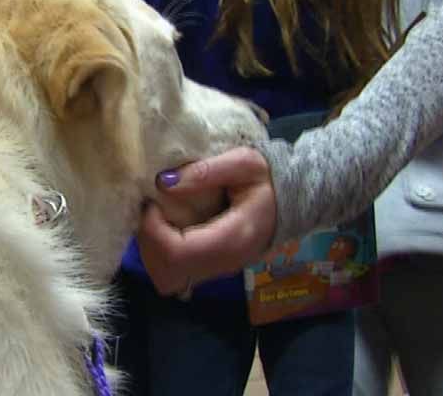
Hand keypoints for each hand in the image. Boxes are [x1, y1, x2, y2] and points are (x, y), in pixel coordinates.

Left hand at [137, 147, 277, 295]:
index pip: (177, 253)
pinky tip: (166, 229)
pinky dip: (160, 256)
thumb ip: (205, 171)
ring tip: (157, 219)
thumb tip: (163, 182)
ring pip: (167, 279)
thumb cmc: (269, 179)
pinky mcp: (211, 269)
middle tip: (151, 210)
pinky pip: (174, 275)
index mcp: (232, 238)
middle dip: (148, 242)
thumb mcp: (244, 163)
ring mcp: (217, 270)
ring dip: (151, 251)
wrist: (293, 200)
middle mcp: (223, 263)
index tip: (152, 202)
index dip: (152, 230)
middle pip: (167, 273)